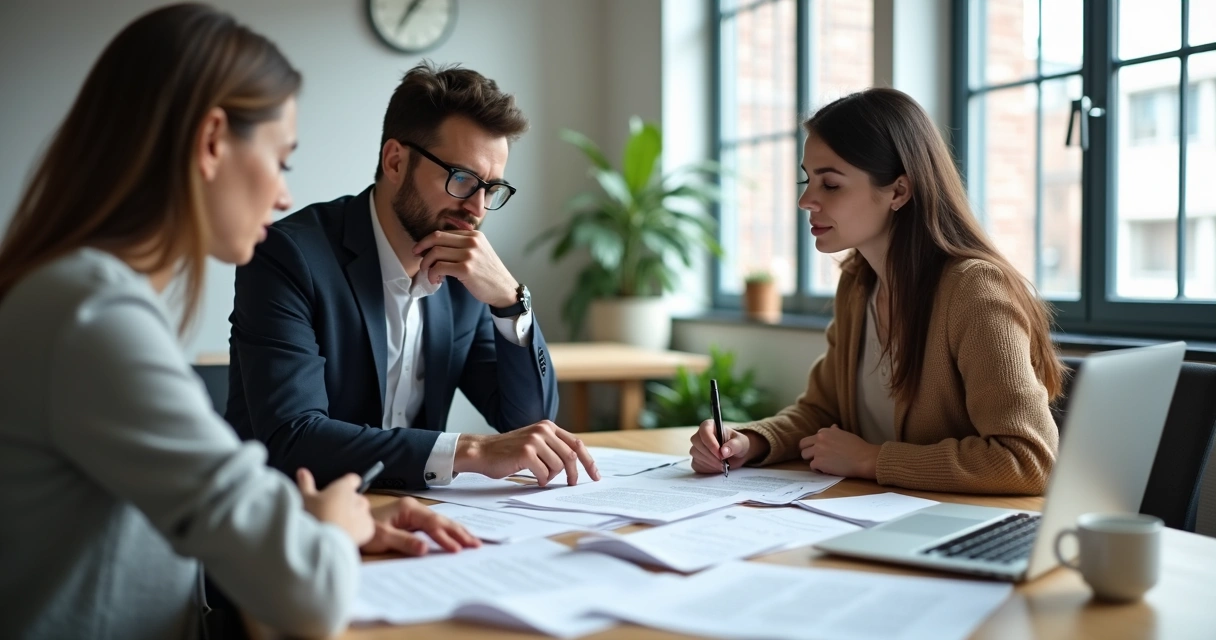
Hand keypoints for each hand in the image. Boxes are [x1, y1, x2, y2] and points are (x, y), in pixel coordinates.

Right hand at [297, 468, 374, 545]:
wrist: (323, 541)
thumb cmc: (313, 517)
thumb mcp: (305, 499)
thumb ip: (305, 484)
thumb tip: (302, 470)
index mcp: (344, 487)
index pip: (353, 480)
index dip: (349, 484)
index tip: (342, 490)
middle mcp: (357, 498)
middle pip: (358, 498)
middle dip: (350, 504)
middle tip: (335, 513)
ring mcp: (364, 513)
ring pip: (363, 512)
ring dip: (355, 516)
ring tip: (340, 526)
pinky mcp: (369, 528)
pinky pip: (366, 526)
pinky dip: (360, 530)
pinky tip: (347, 535)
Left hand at [361, 497, 480, 555]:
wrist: (348, 523)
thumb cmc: (363, 529)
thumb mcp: (382, 537)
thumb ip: (405, 542)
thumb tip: (425, 548)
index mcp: (408, 508)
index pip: (432, 524)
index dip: (446, 537)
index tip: (457, 549)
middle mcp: (413, 508)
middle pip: (441, 520)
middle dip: (459, 532)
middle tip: (476, 545)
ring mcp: (413, 514)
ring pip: (440, 522)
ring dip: (457, 532)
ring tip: (473, 542)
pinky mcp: (412, 521)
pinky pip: (434, 526)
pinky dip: (447, 532)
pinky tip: (457, 538)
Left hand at [413, 230, 517, 307]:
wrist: (504, 289)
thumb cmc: (489, 273)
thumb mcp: (480, 251)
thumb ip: (463, 245)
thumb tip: (436, 247)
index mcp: (473, 235)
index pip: (443, 233)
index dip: (427, 241)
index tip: (421, 250)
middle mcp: (471, 241)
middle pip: (436, 238)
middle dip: (422, 248)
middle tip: (417, 257)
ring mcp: (469, 255)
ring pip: (435, 252)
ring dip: (426, 264)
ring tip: (430, 273)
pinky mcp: (465, 269)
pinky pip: (439, 267)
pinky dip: (433, 274)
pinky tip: (436, 280)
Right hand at [455, 420, 600, 486]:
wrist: (482, 451)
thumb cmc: (508, 452)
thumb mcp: (534, 443)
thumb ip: (552, 448)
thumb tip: (576, 464)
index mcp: (548, 427)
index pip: (576, 443)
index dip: (589, 460)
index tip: (595, 475)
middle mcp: (543, 430)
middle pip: (571, 455)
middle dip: (574, 473)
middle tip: (572, 484)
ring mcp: (535, 440)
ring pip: (558, 466)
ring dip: (552, 476)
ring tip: (540, 476)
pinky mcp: (526, 452)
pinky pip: (544, 473)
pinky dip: (542, 480)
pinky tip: (535, 479)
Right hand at [689, 419, 764, 473]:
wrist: (736, 455)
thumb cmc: (737, 444)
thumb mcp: (740, 442)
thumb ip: (734, 445)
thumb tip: (724, 451)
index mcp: (710, 426)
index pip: (704, 431)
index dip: (711, 443)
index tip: (720, 453)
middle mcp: (700, 435)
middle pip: (697, 443)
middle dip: (711, 455)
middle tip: (724, 462)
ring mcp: (696, 448)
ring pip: (696, 454)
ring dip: (710, 462)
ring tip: (723, 465)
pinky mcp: (696, 459)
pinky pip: (696, 464)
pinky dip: (706, 468)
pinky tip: (717, 467)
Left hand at [799, 425, 879, 478]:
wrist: (864, 458)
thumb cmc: (858, 447)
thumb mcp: (846, 435)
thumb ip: (836, 432)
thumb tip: (833, 427)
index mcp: (825, 432)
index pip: (813, 437)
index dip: (817, 444)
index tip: (823, 449)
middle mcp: (819, 439)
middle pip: (802, 444)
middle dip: (807, 450)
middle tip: (815, 457)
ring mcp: (817, 451)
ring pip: (804, 455)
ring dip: (812, 459)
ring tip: (822, 464)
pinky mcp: (818, 462)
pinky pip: (812, 466)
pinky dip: (818, 469)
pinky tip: (827, 470)